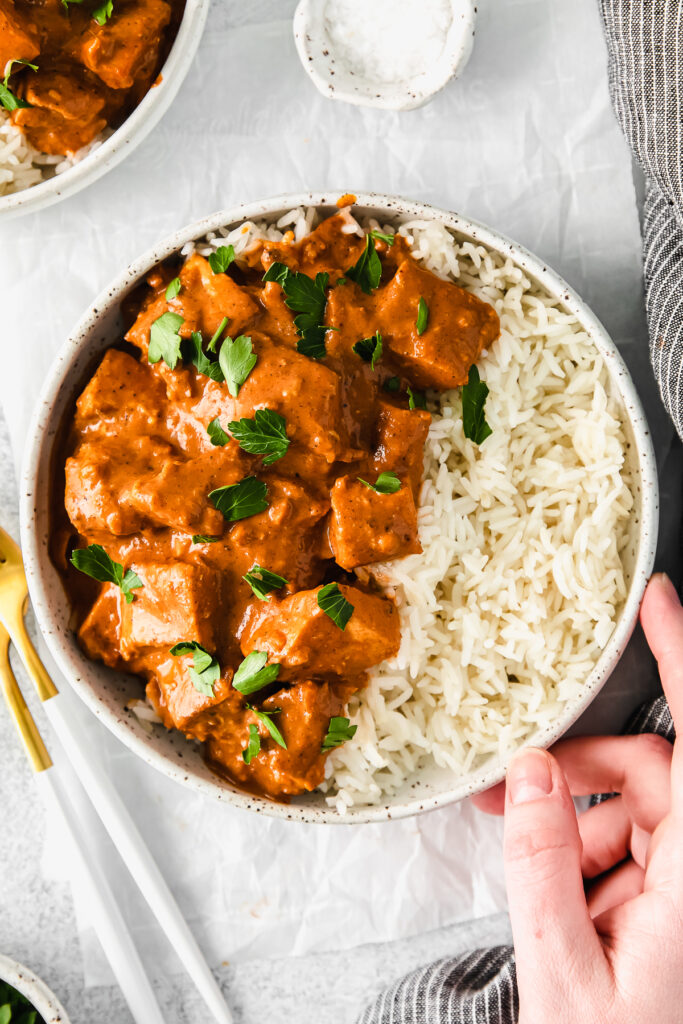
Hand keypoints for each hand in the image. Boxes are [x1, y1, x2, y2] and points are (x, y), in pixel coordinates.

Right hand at [473, 574, 682, 1022]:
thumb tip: (528, 773)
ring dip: (581, 833)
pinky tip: (569, 909)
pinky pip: (638, 847)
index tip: (660, 599)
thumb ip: (540, 862)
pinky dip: (593, 861)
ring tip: (542, 887)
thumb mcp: (561, 971)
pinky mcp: (681, 900)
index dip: (682, 659)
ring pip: (639, 812)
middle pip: (650, 775)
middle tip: (507, 794)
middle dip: (579, 775)